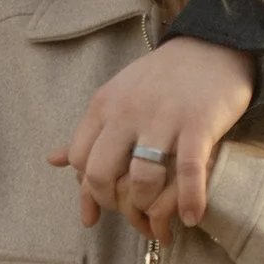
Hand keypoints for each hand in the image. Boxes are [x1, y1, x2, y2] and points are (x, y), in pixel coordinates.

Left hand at [51, 36, 253, 238]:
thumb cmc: (161, 79)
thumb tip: (52, 161)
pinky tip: (191, 216)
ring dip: (147, 205)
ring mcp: (163, 119)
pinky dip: (189, 200)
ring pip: (141, 177)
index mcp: (104, 106)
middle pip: (102, 173)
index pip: (79, 158)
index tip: (106, 199)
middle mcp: (128, 112)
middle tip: (129, 211)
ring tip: (158, 215)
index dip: (88, 187)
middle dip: (112, 202)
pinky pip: (188, 171)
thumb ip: (88, 131)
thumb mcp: (116, 96)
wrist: (211, 46)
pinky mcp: (198, 124)